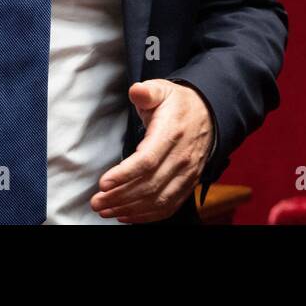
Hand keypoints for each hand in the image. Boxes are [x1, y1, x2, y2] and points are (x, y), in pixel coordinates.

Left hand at [90, 79, 212, 222]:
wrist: (209, 114)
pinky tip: (127, 215)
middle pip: (149, 185)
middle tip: (96, 201)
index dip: (124, 174)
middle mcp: (182, 157)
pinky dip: (147, 216)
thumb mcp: (162, 90)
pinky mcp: (188, 184)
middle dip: (120, 196)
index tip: (103, 183)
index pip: (147, 161)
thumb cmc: (179, 104)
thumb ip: (147, 92)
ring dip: (129, 209)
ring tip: (105, 210)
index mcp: (172, 133)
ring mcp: (187, 174)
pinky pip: (168, 206)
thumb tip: (136, 91)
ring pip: (157, 199)